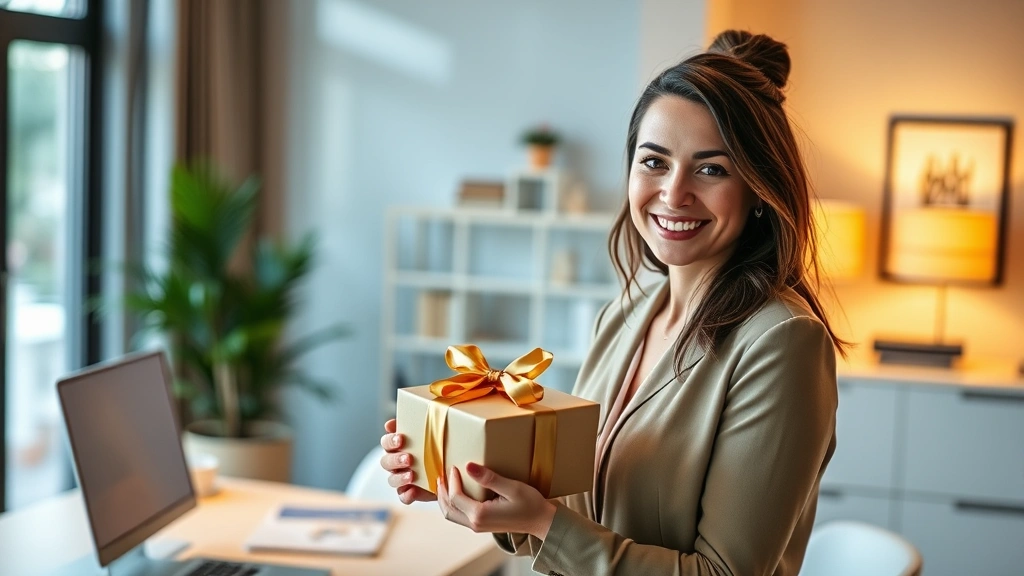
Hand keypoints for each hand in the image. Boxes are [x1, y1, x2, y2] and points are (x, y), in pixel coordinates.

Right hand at [380, 419, 435, 504]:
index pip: (386, 442)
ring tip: (411, 475)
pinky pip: (403, 496)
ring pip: (392, 479)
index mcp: (397, 446)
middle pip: (386, 461)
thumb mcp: (433, 434)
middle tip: (408, 458)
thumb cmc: (439, 447)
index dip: (390, 440)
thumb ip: (422, 425)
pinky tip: (413, 491)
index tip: (401, 438)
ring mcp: (401, 479)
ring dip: (400, 477)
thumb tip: (414, 416)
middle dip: (396, 459)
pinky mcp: (409, 493)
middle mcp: (395, 463)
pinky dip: (406, 495)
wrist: (451, 469)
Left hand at [437, 462, 556, 539]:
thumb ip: (489, 478)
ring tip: (444, 483)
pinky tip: (457, 493)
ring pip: (452, 515)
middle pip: (448, 509)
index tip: (455, 466)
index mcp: (480, 514)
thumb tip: (468, 466)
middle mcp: (476, 524)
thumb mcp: (511, 487)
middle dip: (442, 492)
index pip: (456, 497)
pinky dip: (453, 504)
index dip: (452, 480)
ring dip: (445, 499)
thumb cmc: (530, 504)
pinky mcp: (481, 525)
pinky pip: (460, 516)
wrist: (541, 521)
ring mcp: (477, 527)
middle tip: (441, 474)